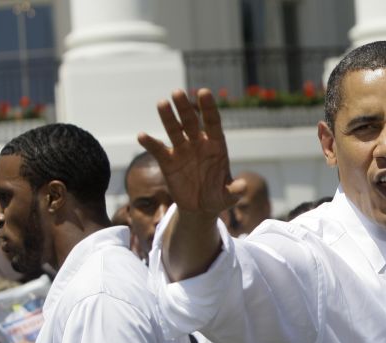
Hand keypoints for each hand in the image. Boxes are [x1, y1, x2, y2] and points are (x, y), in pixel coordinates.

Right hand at [137, 89, 247, 218]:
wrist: (200, 207)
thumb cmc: (217, 196)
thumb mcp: (228, 196)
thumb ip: (235, 190)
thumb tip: (243, 187)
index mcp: (216, 145)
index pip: (213, 122)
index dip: (208, 108)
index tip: (204, 92)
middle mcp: (198, 143)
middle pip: (191, 122)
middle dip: (185, 107)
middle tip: (177, 92)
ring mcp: (182, 150)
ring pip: (174, 130)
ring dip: (168, 117)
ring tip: (161, 103)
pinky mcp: (168, 161)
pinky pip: (158, 150)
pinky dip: (150, 143)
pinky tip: (142, 136)